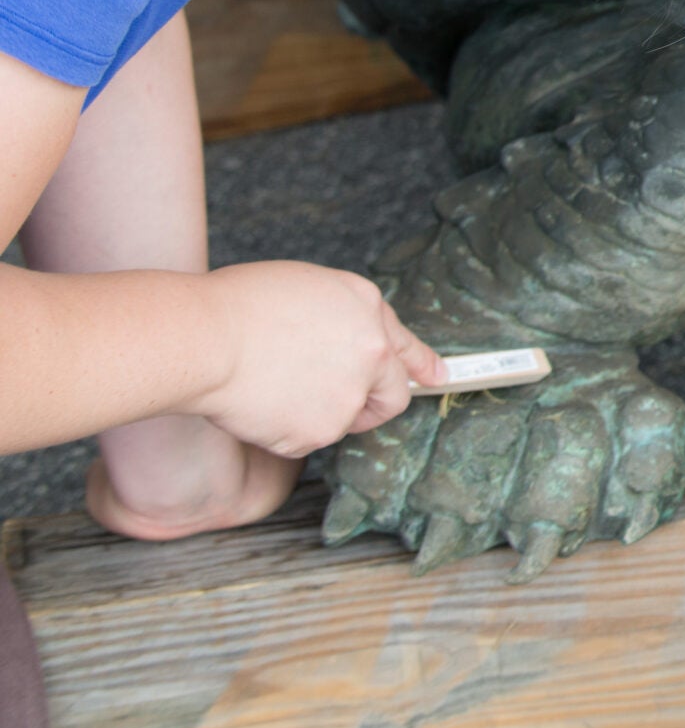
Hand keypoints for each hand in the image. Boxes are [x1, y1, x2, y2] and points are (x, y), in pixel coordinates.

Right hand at [190, 261, 446, 458]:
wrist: (205, 339)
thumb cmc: (238, 307)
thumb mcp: (307, 288)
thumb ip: (343, 318)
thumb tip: (353, 344)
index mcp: (367, 309)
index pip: (403, 343)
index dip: (421, 363)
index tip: (436, 377)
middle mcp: (371, 354)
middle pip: (392, 396)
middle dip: (374, 405)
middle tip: (343, 404)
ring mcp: (349, 397)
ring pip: (340, 418)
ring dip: (315, 411)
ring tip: (271, 384)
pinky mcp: (319, 432)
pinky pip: (304, 438)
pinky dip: (282, 429)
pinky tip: (259, 403)